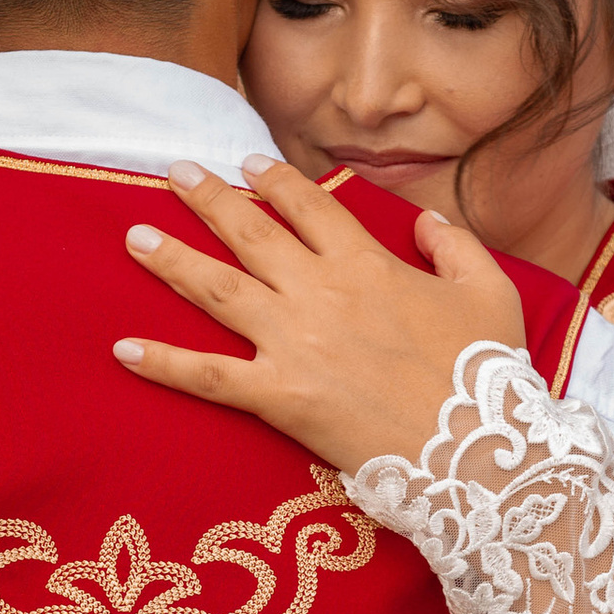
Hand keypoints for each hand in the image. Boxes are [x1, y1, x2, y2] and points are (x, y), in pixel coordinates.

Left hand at [114, 156, 523, 475]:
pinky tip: (123, 350)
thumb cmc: (487, 375)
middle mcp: (320, 293)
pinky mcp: (278, 397)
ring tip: (135, 235)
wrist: (477, 450)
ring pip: (218, 290)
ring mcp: (294, 344)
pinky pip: (209, 376)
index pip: (310, 207)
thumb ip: (456, 245)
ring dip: (172, 260)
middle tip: (176, 172)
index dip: (275, 181)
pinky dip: (164, 364)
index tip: (248, 163)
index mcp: (368, 265)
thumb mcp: (490, 293)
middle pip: (251, 233)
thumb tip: (426, 220)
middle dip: (209, 198)